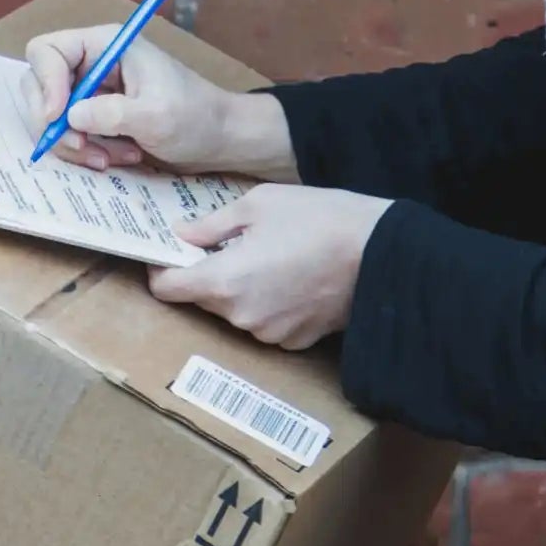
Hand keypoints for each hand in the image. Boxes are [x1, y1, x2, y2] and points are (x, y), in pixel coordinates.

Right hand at [19, 25, 297, 180]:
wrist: (219, 139)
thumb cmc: (196, 117)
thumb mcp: (155, 116)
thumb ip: (111, 113)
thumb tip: (68, 116)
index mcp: (104, 45)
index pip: (46, 52)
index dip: (44, 84)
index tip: (58, 117)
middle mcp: (91, 63)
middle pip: (39, 86)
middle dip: (56, 124)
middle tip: (84, 148)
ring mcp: (91, 91)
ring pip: (51, 117)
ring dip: (76, 144)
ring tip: (112, 157)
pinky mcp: (95, 117)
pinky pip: (69, 135)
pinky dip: (87, 152)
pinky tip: (119, 157)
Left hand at [150, 183, 392, 349]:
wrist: (382, 252)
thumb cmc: (320, 219)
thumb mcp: (258, 204)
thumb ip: (211, 225)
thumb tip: (181, 234)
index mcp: (223, 281)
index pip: (167, 289)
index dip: (162, 270)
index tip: (171, 253)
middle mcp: (240, 317)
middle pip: (201, 300)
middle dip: (206, 274)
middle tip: (228, 245)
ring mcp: (268, 334)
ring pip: (234, 312)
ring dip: (240, 289)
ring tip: (270, 258)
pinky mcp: (294, 341)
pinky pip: (265, 323)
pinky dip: (269, 304)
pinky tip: (292, 278)